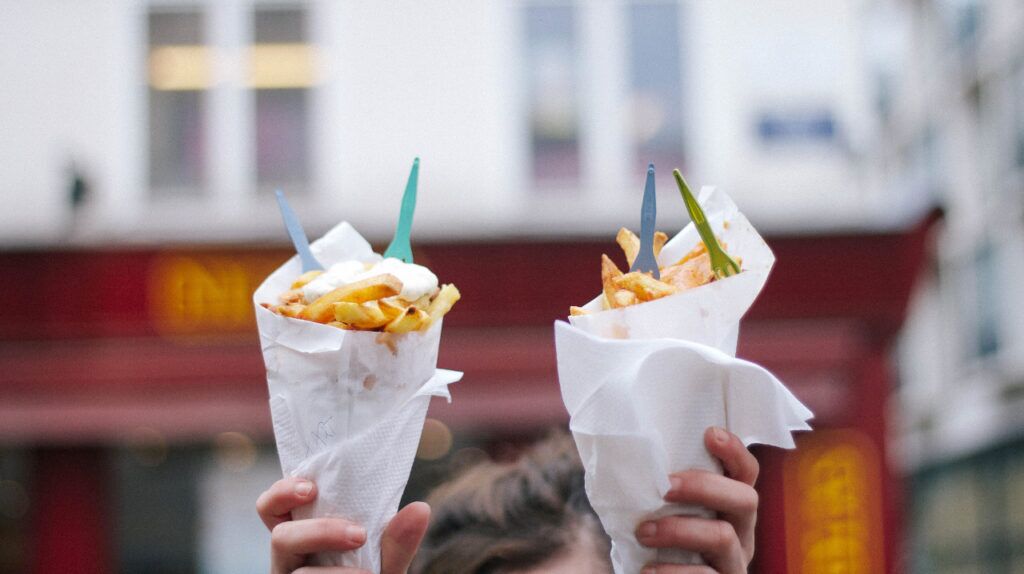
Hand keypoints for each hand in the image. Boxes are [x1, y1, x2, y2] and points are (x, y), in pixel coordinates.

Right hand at [256, 477, 429, 573]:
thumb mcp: (387, 560)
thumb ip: (398, 539)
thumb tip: (420, 509)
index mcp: (301, 535)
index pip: (272, 508)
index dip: (281, 494)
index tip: (310, 488)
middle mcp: (289, 560)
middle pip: (280, 538)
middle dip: (319, 533)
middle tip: (359, 535)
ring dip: (334, 572)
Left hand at [635, 427, 758, 573]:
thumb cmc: (661, 547)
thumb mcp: (670, 516)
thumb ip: (665, 492)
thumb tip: (626, 458)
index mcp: (731, 508)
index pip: (747, 473)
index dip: (735, 451)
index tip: (710, 433)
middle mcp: (742, 534)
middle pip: (746, 499)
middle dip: (704, 487)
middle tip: (664, 489)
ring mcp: (735, 563)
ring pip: (723, 537)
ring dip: (679, 530)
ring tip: (643, 532)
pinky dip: (673, 572)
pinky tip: (648, 570)